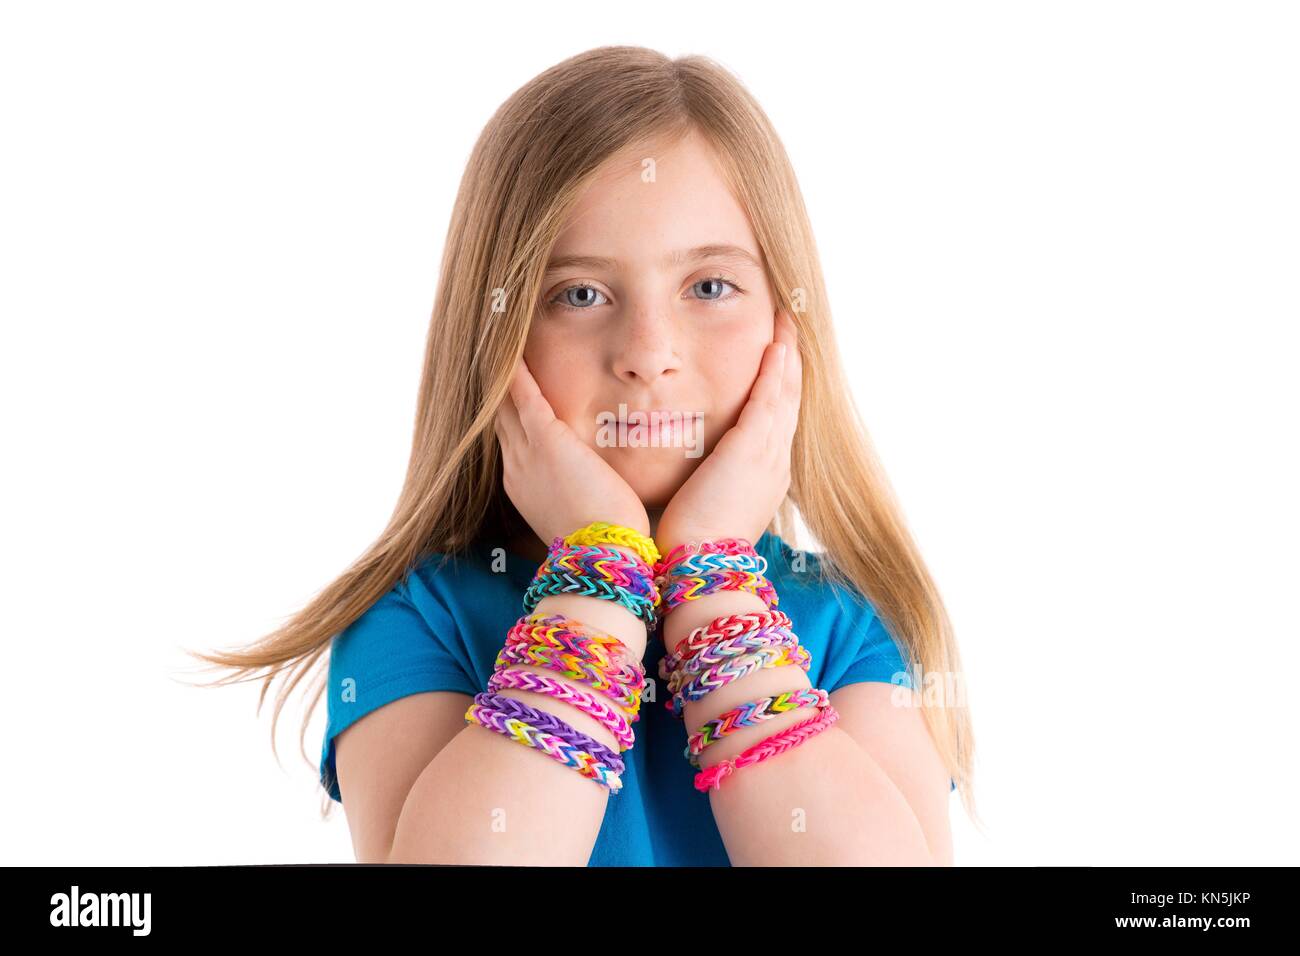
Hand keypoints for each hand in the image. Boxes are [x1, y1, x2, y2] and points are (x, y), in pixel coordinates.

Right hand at [494, 354, 650, 547]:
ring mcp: (526, 454)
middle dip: (496, 386)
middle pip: (499, 416)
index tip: (506, 387)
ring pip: (504, 402)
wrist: (600, 558)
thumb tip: (596, 483)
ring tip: (499, 339)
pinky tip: (512, 346)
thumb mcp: (583, 513)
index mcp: (525, 485)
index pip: (512, 438)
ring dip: (502, 371)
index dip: (507, 411)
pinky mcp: (546, 441)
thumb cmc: (603, 542)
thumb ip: (581, 490)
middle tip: (492, 352)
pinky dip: (515, 370)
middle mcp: (517, 467)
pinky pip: (522, 395)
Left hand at [656, 309, 802, 553]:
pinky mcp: (751, 450)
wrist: (699, 568)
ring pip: (786, 394)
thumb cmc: (692, 546)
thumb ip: (706, 483)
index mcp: (764, 477)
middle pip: (789, 402)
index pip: (775, 422)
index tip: (776, 361)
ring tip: (788, 324)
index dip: (779, 388)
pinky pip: (770, 399)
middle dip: (790, 365)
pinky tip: (776, 343)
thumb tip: (691, 474)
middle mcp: (773, 463)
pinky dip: (775, 370)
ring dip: (787, 357)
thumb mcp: (707, 506)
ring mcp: (767, 456)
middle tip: (790, 330)